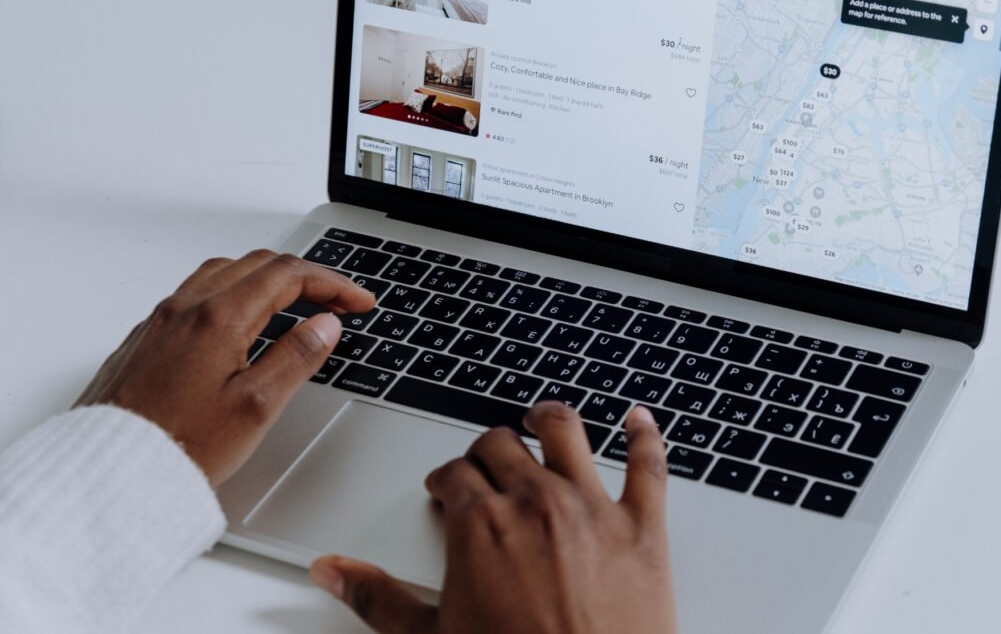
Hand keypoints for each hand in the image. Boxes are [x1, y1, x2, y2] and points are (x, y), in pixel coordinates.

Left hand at [75, 250, 374, 485]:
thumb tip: (324, 325)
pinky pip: (197, 292)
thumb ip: (296, 358)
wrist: (106, 471)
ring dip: (268, 278)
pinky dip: (234, 291)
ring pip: (226, 272)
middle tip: (336, 303)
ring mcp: (162, 319)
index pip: (289, 276)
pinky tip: (241, 320)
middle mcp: (186, 307)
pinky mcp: (147, 337)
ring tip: (295, 302)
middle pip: (259, 264)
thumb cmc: (177, 446)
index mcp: (219, 317)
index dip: (333, 284)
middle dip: (306, 277)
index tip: (357, 301)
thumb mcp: (256, 407)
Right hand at [310, 403, 675, 633]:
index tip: (447, 488)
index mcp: (481, 524)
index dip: (445, 479)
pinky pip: (648, 465)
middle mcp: (535, 501)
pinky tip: (639, 420)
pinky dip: (645, 436)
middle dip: (487, 450)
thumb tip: (334, 572)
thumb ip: (378, 598)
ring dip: (549, 420)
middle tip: (485, 465)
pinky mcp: (643, 527)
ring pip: (566, 432)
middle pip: (502, 444)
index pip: (454, 472)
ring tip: (542, 420)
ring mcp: (591, 508)